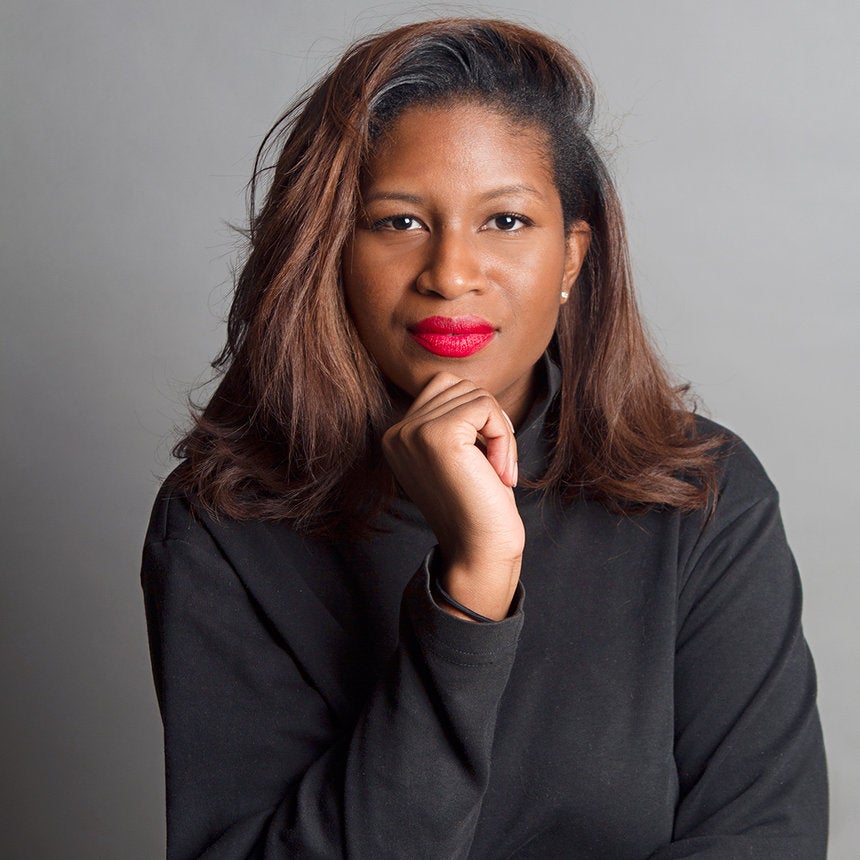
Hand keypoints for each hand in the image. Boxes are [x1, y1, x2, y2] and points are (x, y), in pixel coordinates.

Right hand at [382, 373, 523, 620]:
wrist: (480, 550)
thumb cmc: (478, 505)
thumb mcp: (457, 454)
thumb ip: (452, 419)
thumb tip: (468, 385)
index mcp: (395, 437)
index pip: (442, 387)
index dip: (476, 416)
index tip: (485, 460)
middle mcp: (396, 432)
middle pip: (458, 385)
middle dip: (489, 419)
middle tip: (496, 465)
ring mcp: (413, 431)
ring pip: (475, 394)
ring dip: (499, 430)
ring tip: (497, 471)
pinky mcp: (438, 434)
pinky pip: (485, 407)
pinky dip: (503, 436)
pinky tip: (499, 472)